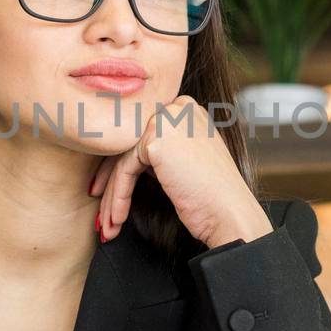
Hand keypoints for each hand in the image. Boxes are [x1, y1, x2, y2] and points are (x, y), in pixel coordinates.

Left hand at [89, 95, 272, 248]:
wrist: (230, 213)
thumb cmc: (213, 196)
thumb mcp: (188, 160)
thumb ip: (164, 149)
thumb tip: (125, 157)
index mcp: (188, 108)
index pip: (143, 133)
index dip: (122, 163)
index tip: (109, 190)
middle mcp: (178, 106)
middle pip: (129, 143)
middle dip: (110, 179)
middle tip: (101, 209)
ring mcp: (168, 120)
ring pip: (123, 158)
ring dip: (112, 195)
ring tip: (107, 224)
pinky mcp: (157, 139)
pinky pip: (124, 170)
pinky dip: (118, 196)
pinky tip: (117, 218)